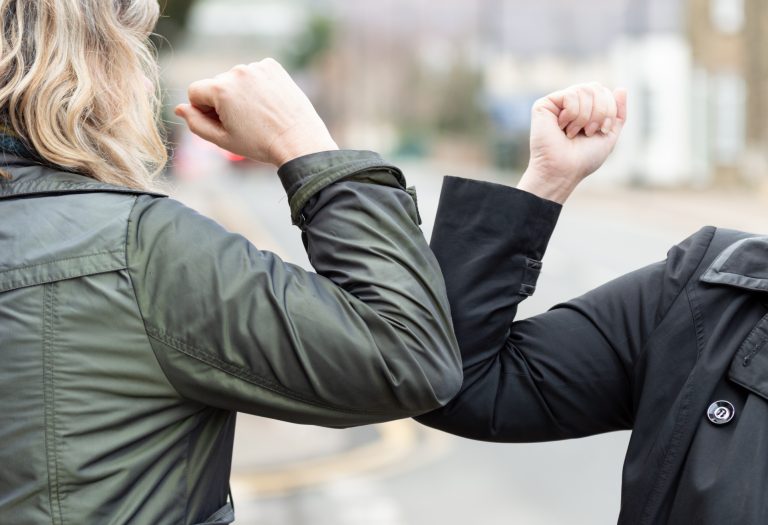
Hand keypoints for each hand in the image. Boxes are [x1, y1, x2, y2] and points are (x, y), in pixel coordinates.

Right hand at [175, 58, 337, 166]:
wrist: (299, 141)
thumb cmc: (260, 144)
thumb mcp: (223, 140)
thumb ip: (196, 124)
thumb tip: (179, 108)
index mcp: (221, 88)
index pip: (194, 92)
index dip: (203, 111)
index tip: (221, 123)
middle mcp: (236, 72)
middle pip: (216, 85)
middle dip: (223, 102)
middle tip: (244, 123)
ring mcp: (256, 67)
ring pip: (235, 79)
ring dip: (241, 93)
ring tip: (258, 114)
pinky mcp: (272, 66)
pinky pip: (254, 73)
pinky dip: (257, 85)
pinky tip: (268, 102)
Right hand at [518, 83, 627, 202]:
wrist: (564, 171)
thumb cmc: (583, 158)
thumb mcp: (609, 135)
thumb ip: (617, 113)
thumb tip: (621, 88)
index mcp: (584, 109)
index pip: (603, 91)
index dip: (609, 109)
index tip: (602, 130)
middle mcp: (570, 104)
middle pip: (595, 87)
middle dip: (600, 111)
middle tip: (589, 132)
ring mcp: (556, 103)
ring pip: (583, 90)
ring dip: (585, 116)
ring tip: (572, 133)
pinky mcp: (544, 105)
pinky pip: (570, 95)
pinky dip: (572, 114)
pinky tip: (562, 127)